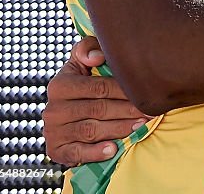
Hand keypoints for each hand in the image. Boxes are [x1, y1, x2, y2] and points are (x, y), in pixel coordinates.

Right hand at [43, 36, 152, 166]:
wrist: (67, 113)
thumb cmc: (84, 83)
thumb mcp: (83, 63)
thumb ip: (87, 49)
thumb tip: (96, 57)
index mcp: (60, 85)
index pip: (99, 87)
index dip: (125, 90)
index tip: (146, 92)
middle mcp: (53, 109)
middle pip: (99, 109)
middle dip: (128, 110)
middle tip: (150, 112)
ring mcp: (53, 132)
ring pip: (92, 130)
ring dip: (119, 129)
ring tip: (141, 126)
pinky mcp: (57, 151)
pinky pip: (77, 154)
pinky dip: (96, 152)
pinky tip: (113, 149)